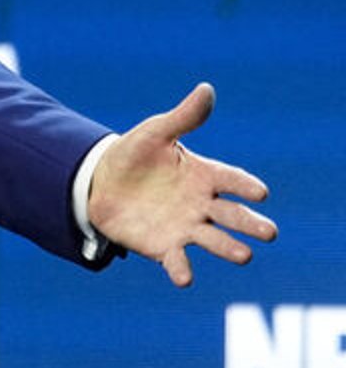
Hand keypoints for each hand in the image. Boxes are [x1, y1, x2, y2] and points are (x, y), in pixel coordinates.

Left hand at [87, 83, 277, 286]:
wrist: (99, 182)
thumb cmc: (134, 154)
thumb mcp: (155, 132)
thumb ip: (182, 117)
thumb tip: (206, 89)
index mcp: (204, 175)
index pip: (232, 180)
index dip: (245, 186)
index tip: (260, 193)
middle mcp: (201, 204)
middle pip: (233, 216)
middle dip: (251, 224)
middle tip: (269, 232)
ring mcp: (185, 227)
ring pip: (213, 240)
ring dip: (228, 248)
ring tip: (244, 255)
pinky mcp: (163, 246)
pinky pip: (176, 261)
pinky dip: (181, 270)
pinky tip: (184, 278)